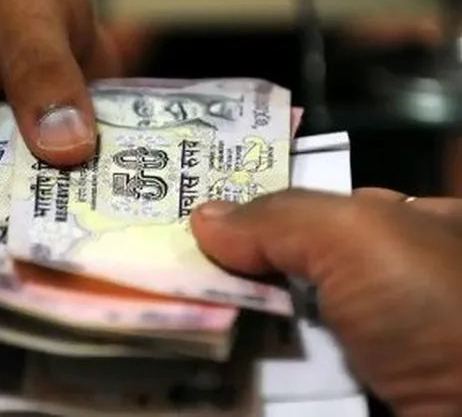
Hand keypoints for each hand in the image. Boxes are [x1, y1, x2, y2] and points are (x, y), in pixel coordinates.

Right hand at [0, 0, 124, 232]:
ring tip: (72, 203)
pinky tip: (60, 212)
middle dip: (10, 205)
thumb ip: (42, 66)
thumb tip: (63, 148)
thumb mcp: (29, 7)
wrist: (19, 19)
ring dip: (19, 224)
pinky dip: (18, 231)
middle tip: (78, 197)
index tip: (65, 167)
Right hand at [190, 189, 461, 415]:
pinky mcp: (350, 395)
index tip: (195, 218)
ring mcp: (371, 350)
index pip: (317, 211)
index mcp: (408, 230)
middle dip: (234, 272)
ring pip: (282, 329)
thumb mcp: (362, 236)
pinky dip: (248, 373)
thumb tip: (205, 220)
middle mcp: (388, 289)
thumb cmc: (435, 309)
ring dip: (233, 327)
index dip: (257, 211)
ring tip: (172, 312)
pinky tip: (203, 359)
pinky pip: (286, 377)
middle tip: (171, 267)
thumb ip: (281, 217)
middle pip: (291, 271)